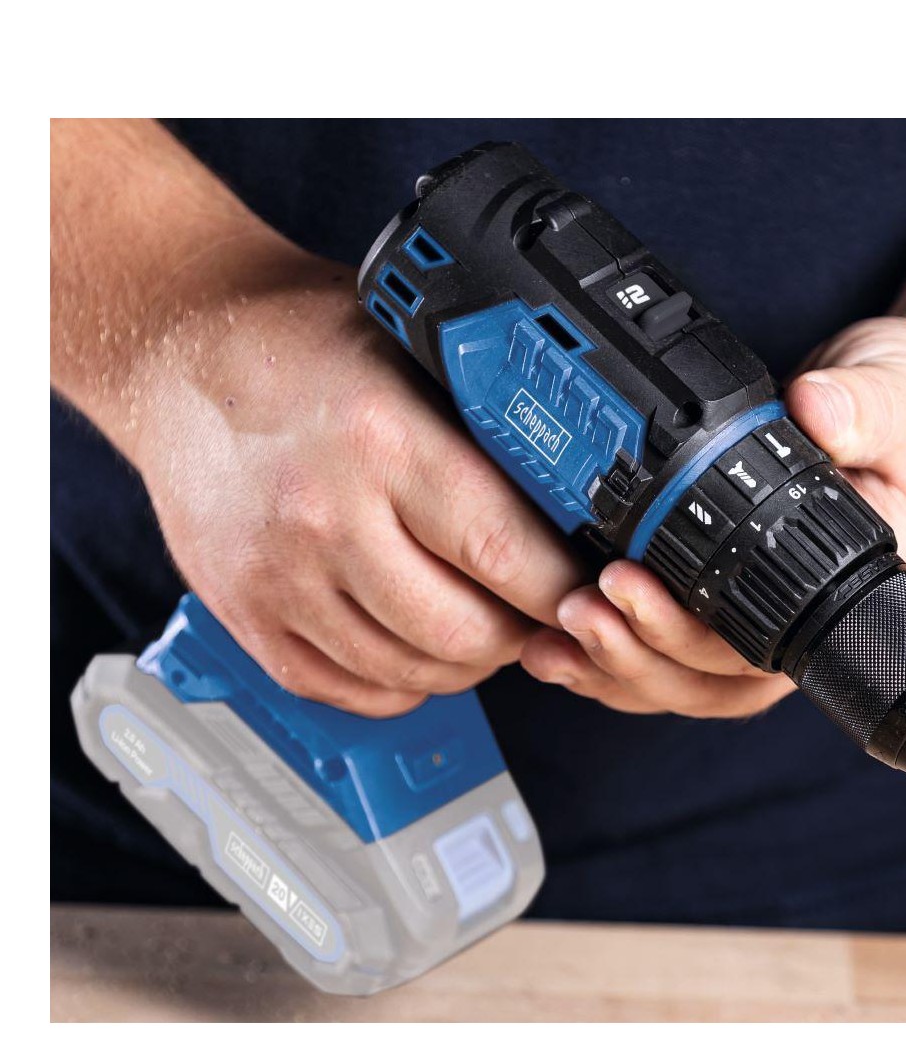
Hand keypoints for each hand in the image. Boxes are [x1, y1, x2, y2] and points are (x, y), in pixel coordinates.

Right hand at [132, 244, 585, 716]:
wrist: (182, 360)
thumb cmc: (304, 347)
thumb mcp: (411, 354)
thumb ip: (485, 432)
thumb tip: (575, 506)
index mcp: (382, 441)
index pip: (503, 552)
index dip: (561, 587)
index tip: (588, 590)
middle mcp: (325, 518)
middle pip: (464, 634)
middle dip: (519, 634)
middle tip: (533, 609)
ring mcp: (279, 578)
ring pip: (413, 673)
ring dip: (464, 662)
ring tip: (476, 620)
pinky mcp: (248, 617)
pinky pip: (350, 691)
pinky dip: (401, 680)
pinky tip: (413, 642)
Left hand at [520, 314, 905, 716]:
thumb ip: (864, 407)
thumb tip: (815, 410)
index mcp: (854, 594)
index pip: (764, 649)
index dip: (689, 636)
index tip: (627, 586)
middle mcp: (804, 624)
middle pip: (709, 683)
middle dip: (633, 652)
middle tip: (576, 606)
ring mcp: (763, 619)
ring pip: (681, 680)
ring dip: (612, 663)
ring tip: (552, 631)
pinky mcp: (727, 598)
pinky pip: (669, 646)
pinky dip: (612, 647)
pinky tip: (555, 636)